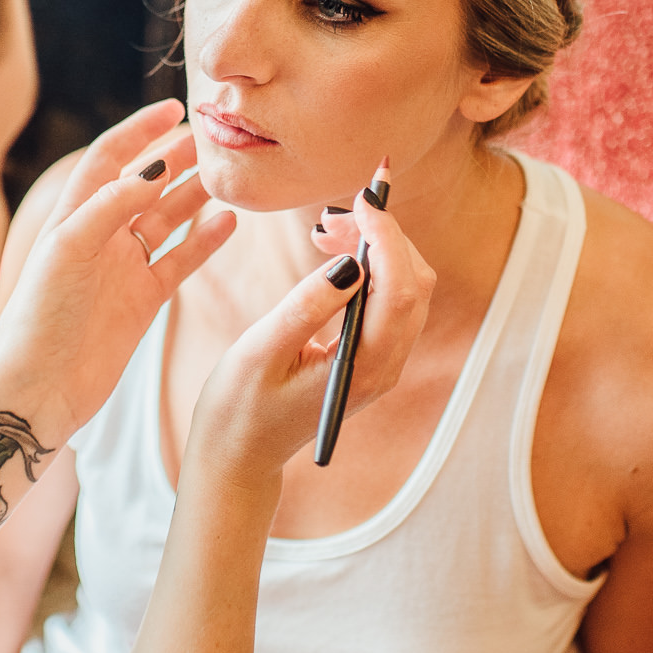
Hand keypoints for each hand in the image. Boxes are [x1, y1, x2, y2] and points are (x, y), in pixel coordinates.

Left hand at [0, 99, 236, 437]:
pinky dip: (205, 241)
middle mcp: (100, 237)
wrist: (40, 390)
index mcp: (73, 216)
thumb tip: (156, 167)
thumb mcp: (69, 250)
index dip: (139, 130)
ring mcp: (123, 268)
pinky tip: (229, 222)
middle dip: (176, 157)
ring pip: (167, 219)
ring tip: (227, 174)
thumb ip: (111, 205)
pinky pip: (180, 261)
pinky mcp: (143, 301)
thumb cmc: (40, 318)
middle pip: (144, 184)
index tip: (173, 107)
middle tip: (213, 137)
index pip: (110, 158)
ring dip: (194, 195)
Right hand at [188, 186, 434, 490]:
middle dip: (382, 236)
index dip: (387, 235)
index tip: (362, 198)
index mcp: (364, 367)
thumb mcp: (262, 351)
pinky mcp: (370, 357)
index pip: (400, 288)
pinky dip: (369, 268)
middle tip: (331, 215)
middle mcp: (385, 366)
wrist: (239, 454)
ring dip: (375, 249)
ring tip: (325, 231)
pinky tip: (333, 254)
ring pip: (405, 289)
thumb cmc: (240, 408)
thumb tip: (351, 263)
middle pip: (413, 283)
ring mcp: (381, 363)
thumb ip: (307, 306)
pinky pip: (388, 302)